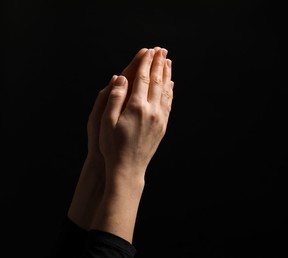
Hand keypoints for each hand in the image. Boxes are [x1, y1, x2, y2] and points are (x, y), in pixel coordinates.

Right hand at [100, 48, 173, 180]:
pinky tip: (170, 85)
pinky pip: (169, 104)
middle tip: (161, 50)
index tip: (148, 50)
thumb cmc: (112, 145)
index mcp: (136, 107)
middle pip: (157, 82)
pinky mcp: (163, 126)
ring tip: (168, 62)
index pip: (143, 79)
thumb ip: (114, 97)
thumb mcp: (106, 121)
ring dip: (167, 75)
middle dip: (158, 64)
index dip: (145, 63)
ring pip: (166, 91)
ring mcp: (159, 119)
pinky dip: (170, 91)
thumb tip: (120, 77)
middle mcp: (151, 111)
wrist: (128, 168)